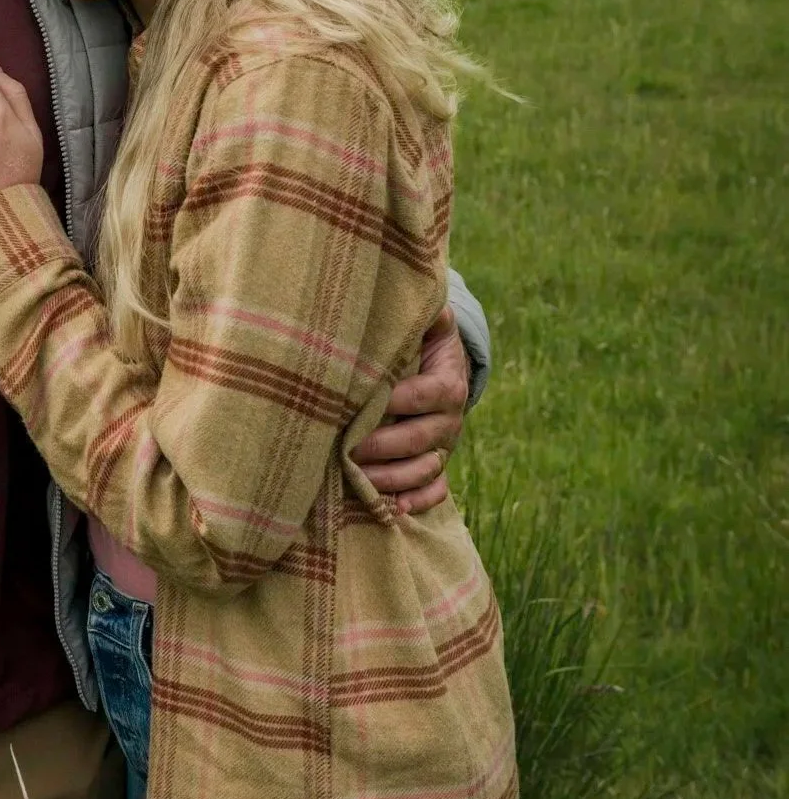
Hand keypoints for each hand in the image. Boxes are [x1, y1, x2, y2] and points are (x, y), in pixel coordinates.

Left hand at [350, 304, 468, 515]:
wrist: (442, 365)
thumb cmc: (422, 340)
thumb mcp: (428, 321)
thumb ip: (423, 311)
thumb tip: (418, 288)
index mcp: (448, 383)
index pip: (427, 395)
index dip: (399, 402)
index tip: (366, 404)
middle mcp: (449, 420)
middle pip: (421, 439)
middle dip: (385, 447)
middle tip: (348, 449)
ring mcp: (443, 446)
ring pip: (425, 469)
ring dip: (394, 479)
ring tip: (361, 482)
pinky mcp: (436, 463)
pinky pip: (436, 489)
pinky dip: (418, 501)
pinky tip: (395, 510)